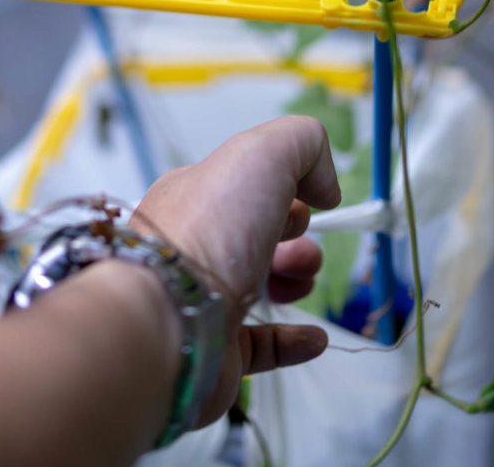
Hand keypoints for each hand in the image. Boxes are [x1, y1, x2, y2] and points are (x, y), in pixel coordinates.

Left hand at [131, 114, 340, 423]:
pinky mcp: (214, 351)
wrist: (168, 317)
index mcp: (197, 194)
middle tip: (300, 246)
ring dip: (295, 279)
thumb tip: (324, 186)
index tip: (304, 200)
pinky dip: (291, 339)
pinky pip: (258, 345)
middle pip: (257, 233)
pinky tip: (314, 336)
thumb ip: (302, 143)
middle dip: (294, 234)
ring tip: (301, 281)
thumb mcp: (261, 153)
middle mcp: (194, 243)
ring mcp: (202, 299)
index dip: (283, 188)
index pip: (245, 185)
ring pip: (259, 285)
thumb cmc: (211, 229)